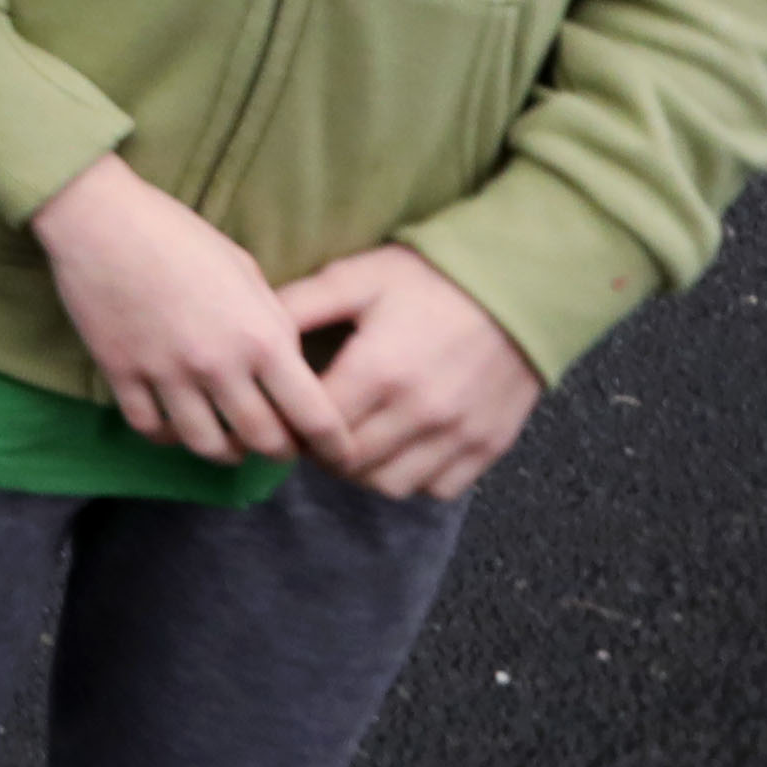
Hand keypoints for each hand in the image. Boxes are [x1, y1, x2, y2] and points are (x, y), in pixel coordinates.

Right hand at [25, 152, 343, 465]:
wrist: (100, 217)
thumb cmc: (178, 234)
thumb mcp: (246, 271)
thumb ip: (271, 324)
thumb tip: (284, 366)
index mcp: (260, 336)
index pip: (313, 414)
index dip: (334, 444)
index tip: (339, 453)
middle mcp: (218, 364)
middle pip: (263, 441)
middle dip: (281, 450)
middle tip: (280, 443)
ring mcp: (166, 373)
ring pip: (207, 446)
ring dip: (227, 451)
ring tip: (230, 441)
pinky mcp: (122, 374)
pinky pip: (152, 429)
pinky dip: (170, 435)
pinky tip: (176, 423)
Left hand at [270, 241, 543, 497]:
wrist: (519, 286)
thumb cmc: (429, 279)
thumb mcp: (356, 278)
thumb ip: (299, 306)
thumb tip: (246, 329)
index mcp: (378, 371)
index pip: (314, 427)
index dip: (291, 423)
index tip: (285, 410)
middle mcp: (419, 413)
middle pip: (347, 463)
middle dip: (320, 451)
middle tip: (314, 428)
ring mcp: (458, 435)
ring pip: (388, 485)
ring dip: (362, 470)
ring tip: (354, 441)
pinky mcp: (488, 446)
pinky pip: (437, 488)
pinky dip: (413, 478)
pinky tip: (400, 448)